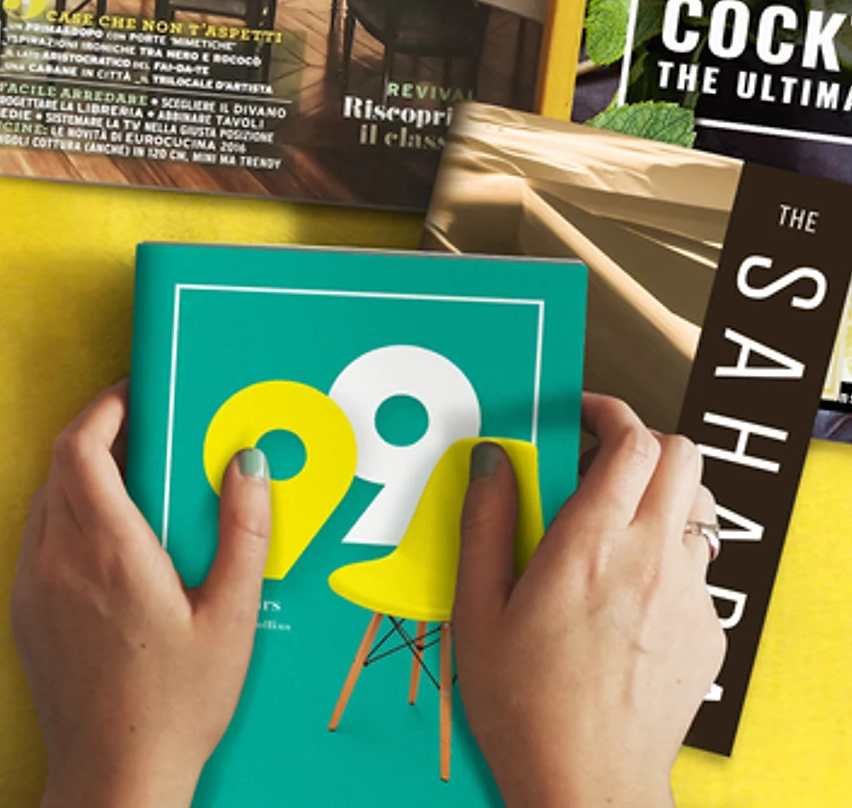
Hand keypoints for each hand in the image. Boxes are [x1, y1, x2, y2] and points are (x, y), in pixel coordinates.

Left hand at [11, 380, 271, 807]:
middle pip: (60, 464)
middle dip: (99, 436)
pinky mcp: (24, 611)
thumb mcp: (230, 619)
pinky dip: (68, 518)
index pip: (81, 446)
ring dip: (81, 477)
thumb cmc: (174, 708)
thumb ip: (243, 534)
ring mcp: (33, 585)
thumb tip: (249, 464)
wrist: (115, 777)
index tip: (135, 395)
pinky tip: (110, 543)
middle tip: (148, 435)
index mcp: (108, 550)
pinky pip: (38, 539)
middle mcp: (59, 558)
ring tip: (135, 487)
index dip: (103, 408)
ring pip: (45, 499)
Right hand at [454, 394, 725, 807]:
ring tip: (612, 528)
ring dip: (660, 499)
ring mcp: (687, 598)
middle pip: (683, 458)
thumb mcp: (477, 610)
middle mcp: (651, 561)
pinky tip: (624, 595)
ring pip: (697, 511)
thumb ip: (485, 523)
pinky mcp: (706, 634)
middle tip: (599, 460)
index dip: (610, 413)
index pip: (631, 443)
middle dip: (643, 444)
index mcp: (589, 547)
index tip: (582, 414)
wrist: (587, 785)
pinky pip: (697, 570)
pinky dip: (667, 559)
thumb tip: (492, 460)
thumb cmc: (523, 706)